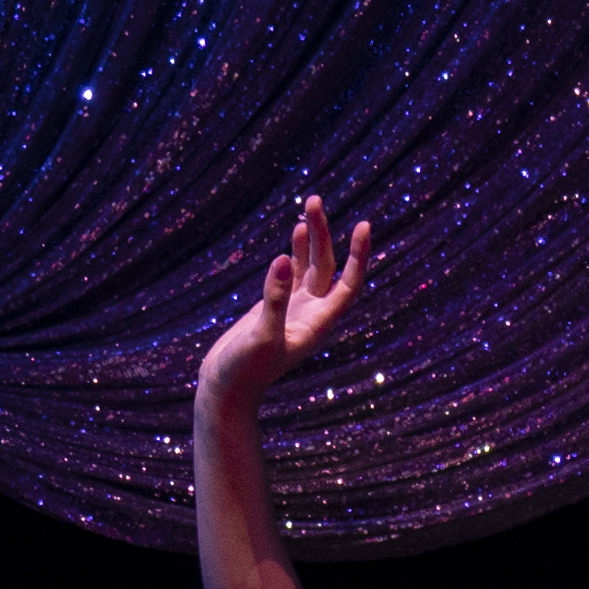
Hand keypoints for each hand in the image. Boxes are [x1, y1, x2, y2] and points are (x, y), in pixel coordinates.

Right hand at [203, 196, 376, 396]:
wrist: (226, 390)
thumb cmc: (244, 371)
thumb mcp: (261, 334)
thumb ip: (274, 298)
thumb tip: (283, 260)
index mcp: (319, 324)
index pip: (349, 285)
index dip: (358, 256)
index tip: (363, 225)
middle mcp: (313, 315)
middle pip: (328, 268)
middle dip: (325, 234)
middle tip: (314, 199)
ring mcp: (296, 310)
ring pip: (311, 267)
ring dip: (312, 238)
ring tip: (310, 204)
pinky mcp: (277, 308)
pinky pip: (294, 274)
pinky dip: (296, 252)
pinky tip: (297, 233)